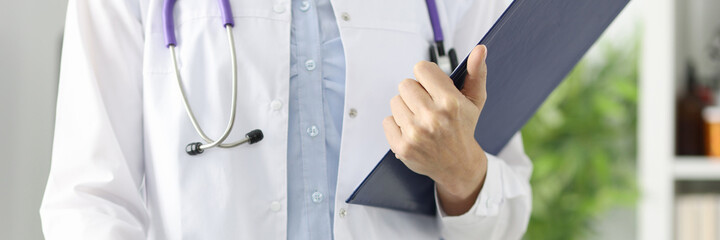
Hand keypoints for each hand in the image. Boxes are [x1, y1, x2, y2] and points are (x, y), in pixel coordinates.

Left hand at [382, 45, 488, 215]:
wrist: (458, 165)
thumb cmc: (464, 128)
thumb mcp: (474, 100)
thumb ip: (476, 72)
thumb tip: (480, 49)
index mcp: (450, 102)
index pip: (421, 68)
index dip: (427, 76)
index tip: (433, 87)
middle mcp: (432, 118)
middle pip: (405, 84)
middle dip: (415, 92)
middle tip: (427, 106)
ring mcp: (415, 134)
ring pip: (395, 101)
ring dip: (405, 108)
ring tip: (420, 119)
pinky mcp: (402, 147)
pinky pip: (387, 120)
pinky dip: (396, 124)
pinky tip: (412, 131)